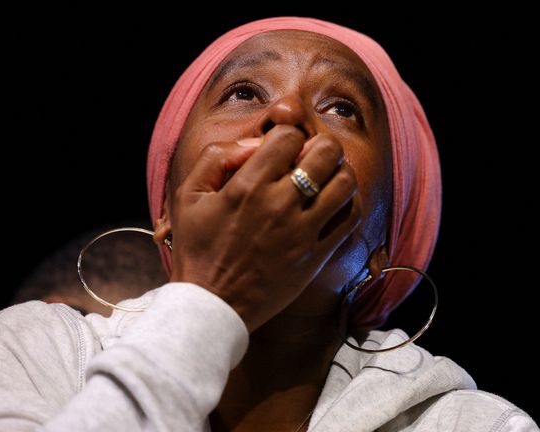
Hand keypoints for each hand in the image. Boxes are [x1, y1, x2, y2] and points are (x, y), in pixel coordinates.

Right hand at [168, 125, 360, 332]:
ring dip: (341, 172)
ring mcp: (302, 232)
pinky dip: (350, 203)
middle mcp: (279, 205)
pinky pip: (350, 219)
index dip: (290, 135)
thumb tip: (255, 143)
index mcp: (247, 186)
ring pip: (346, 183)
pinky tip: (336, 203)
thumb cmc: (197, 248)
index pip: (290, 136)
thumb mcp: (188, 195)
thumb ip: (217, 157)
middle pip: (327, 153)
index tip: (284, 148)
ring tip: (328, 177)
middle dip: (323, 146)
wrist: (211, 305)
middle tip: (314, 156)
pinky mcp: (316, 256)